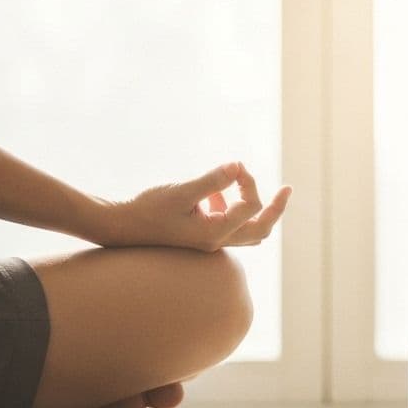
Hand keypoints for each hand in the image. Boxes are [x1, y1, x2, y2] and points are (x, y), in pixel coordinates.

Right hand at [92, 162, 291, 251]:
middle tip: (288, 189)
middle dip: (275, 208)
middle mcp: (217, 242)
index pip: (250, 206)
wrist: (120, 227)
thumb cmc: (148, 209)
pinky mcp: (200, 236)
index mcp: (216, 233)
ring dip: (255, 209)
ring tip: (245, 185)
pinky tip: (214, 195)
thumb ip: (211, 180)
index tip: (234, 165)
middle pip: (261, 230)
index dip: (248, 181)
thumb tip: (238, 166)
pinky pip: (230, 228)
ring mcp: (209, 242)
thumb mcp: (180, 191)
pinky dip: (232, 210)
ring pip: (248, 232)